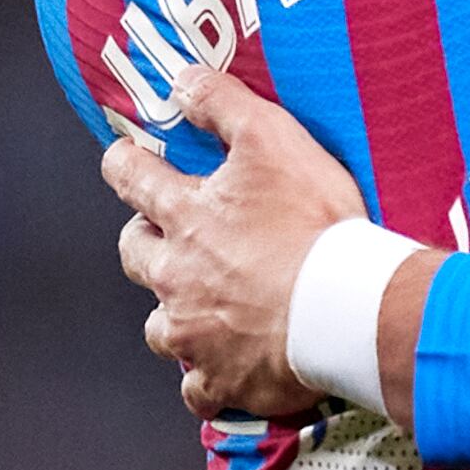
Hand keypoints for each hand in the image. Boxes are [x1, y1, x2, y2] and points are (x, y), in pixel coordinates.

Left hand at [104, 65, 376, 420]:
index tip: (123, 159)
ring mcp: (194, 334)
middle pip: (135, 256)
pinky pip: (198, 388)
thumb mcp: (272, 140)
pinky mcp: (223, 379)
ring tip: (200, 309)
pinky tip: (224, 371)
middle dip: (145, 241)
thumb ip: (222, 104)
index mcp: (185, 217)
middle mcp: (176, 276)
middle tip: (168, 236)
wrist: (346, 308)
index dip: (124, 164)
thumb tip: (181, 80)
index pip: (130, 178)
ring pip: (160, 328)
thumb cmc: (314, 225)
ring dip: (173, 315)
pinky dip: (206, 379)